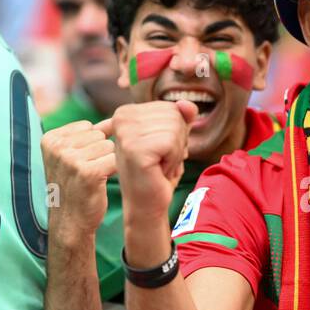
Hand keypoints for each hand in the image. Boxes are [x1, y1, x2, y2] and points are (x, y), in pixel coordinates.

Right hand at [41, 120, 115, 243]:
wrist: (70, 222)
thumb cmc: (75, 187)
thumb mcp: (73, 156)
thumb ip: (91, 134)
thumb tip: (116, 119)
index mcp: (50, 138)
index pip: (89, 127)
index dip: (92, 146)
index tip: (80, 164)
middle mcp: (57, 146)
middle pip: (100, 136)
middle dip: (100, 154)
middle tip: (87, 174)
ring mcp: (71, 159)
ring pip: (110, 147)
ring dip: (107, 163)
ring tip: (93, 179)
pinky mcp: (88, 172)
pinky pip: (115, 160)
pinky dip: (114, 172)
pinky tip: (101, 184)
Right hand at [103, 100, 196, 261]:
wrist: (145, 204)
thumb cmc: (158, 172)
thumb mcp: (173, 139)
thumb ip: (182, 118)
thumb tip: (187, 104)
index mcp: (127, 112)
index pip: (171, 108)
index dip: (175, 133)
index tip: (159, 151)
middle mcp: (122, 117)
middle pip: (175, 115)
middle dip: (177, 142)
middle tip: (160, 160)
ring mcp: (126, 132)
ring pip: (175, 128)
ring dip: (175, 152)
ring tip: (159, 165)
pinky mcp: (134, 148)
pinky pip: (172, 143)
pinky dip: (173, 160)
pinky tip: (158, 170)